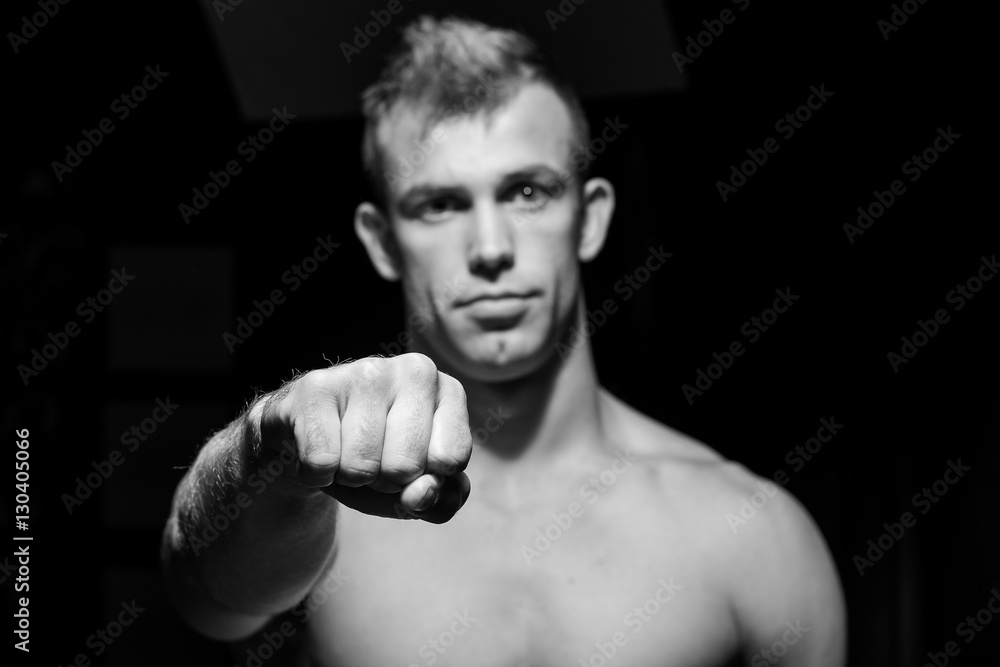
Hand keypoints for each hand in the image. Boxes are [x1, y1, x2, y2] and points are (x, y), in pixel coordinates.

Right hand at [256, 353, 472, 522]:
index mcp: (448, 391)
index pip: (451, 459)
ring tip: (345, 453)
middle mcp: (413, 371)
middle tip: (373, 459)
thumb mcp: (418, 490)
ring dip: (350, 478)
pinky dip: (318, 476)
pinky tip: (319, 451)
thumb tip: (422, 493)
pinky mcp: (315, 388)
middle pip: (405, 466)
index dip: (425, 481)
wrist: (310, 446)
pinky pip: (322, 462)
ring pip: (361, 466)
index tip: (410, 463)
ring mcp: (364, 372)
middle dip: (385, 481)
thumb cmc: (378, 462)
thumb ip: (440, 501)